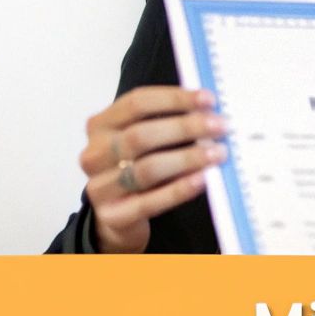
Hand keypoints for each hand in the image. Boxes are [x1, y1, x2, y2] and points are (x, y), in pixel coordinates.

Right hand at [78, 86, 227, 252]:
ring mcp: (100, 187)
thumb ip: (166, 122)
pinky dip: (179, 189)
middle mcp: (94, 154)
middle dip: (185, 127)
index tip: (208, 99)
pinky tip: (202, 180)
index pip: (136, 103)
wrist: (117, 217)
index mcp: (100, 125)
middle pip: (140, 135)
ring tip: (218, 154)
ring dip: (187, 158)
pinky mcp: (113, 216)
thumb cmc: (136, 168)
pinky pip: (150, 202)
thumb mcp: (143, 141)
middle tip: (220, 126)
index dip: (174, 98)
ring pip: (146, 169)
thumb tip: (210, 111)